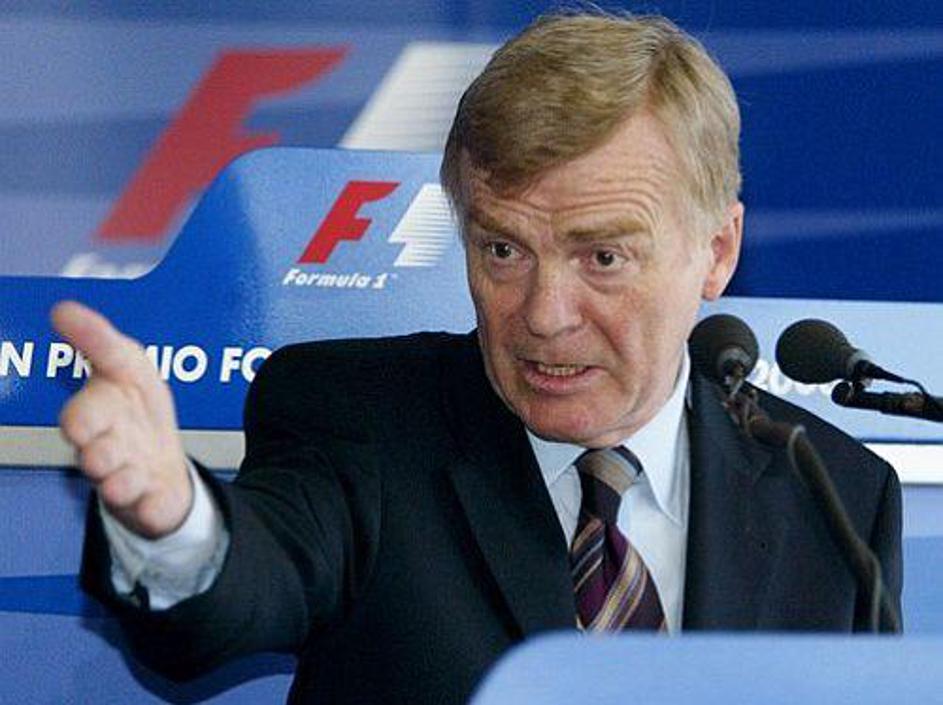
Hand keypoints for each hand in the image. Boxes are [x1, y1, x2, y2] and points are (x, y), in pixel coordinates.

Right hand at [52, 301, 191, 538]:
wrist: (165, 466)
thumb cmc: (140, 415)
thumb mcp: (130, 367)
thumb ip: (99, 340)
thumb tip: (63, 310)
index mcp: (99, 416)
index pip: (81, 415)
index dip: (83, 418)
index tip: (79, 423)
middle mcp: (107, 450)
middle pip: (96, 455)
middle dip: (99, 453)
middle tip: (102, 454)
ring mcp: (127, 478)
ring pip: (119, 484)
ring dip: (122, 481)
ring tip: (128, 479)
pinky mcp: (150, 503)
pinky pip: (149, 509)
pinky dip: (151, 506)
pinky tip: (153, 500)